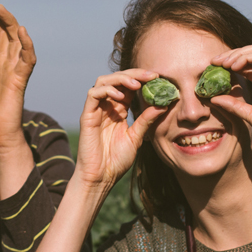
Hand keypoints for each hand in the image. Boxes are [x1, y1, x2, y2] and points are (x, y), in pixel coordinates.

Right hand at [74, 69, 165, 188]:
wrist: (101, 177)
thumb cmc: (116, 160)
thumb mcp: (136, 137)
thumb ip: (146, 120)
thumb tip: (163, 105)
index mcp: (119, 110)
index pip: (129, 86)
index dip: (142, 78)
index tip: (158, 77)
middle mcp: (107, 106)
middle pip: (116, 79)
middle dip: (134, 74)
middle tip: (151, 76)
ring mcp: (96, 110)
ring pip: (103, 81)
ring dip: (120, 78)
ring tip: (136, 84)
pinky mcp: (87, 116)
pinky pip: (93, 94)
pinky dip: (107, 90)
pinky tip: (120, 96)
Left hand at [209, 44, 251, 161]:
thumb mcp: (251, 115)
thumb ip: (234, 105)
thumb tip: (214, 99)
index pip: (250, 63)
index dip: (232, 62)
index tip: (215, 68)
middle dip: (233, 54)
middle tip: (215, 61)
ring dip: (238, 53)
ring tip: (223, 63)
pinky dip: (246, 57)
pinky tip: (234, 66)